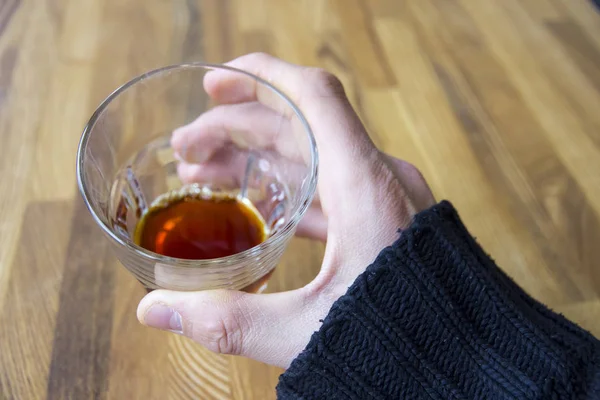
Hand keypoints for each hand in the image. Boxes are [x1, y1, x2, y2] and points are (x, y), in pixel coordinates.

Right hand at [137, 53, 434, 367]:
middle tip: (185, 149)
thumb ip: (230, 319)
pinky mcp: (385, 221)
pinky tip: (254, 207)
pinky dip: (289, 187)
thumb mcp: (307, 328)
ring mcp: (385, 198)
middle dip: (236, 129)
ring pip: (313, 157)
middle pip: (299, 126)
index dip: (260, 76)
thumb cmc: (405, 340)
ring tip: (205, 175)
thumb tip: (157, 310)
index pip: (312, 96)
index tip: (215, 80)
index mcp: (365, 183)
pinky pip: (330, 187)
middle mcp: (379, 178)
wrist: (473, 363)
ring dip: (258, 159)